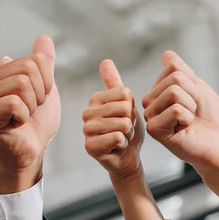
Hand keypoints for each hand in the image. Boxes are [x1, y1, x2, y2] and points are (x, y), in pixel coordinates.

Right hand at [0, 36, 59, 193]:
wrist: (29, 153)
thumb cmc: (35, 125)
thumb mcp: (45, 89)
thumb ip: (44, 63)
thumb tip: (44, 38)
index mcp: (2, 72)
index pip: (35, 60)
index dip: (45, 83)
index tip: (36, 100)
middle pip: (28, 70)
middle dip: (39, 94)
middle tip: (29, 111)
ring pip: (22, 84)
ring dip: (31, 106)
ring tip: (21, 117)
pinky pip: (15, 102)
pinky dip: (22, 117)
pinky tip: (13, 125)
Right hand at [84, 60, 144, 180]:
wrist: (127, 158)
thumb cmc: (127, 131)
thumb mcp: (126, 104)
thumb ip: (115, 83)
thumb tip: (105, 61)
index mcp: (95, 99)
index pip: (125, 94)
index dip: (132, 108)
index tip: (125, 117)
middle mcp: (87, 113)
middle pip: (124, 109)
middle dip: (130, 122)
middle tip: (124, 130)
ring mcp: (87, 130)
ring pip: (122, 124)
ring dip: (127, 134)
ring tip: (120, 138)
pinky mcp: (90, 146)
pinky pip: (117, 137)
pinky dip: (123, 144)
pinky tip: (117, 148)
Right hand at [141, 51, 218, 167]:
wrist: (217, 142)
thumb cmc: (209, 117)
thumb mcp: (198, 86)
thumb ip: (181, 70)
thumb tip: (166, 55)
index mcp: (159, 88)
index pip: (172, 65)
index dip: (191, 80)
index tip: (193, 97)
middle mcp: (150, 100)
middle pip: (174, 78)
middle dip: (192, 93)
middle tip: (192, 111)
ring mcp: (150, 114)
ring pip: (174, 92)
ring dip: (190, 106)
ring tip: (188, 119)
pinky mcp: (154, 129)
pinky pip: (176, 110)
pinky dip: (187, 118)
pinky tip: (183, 128)